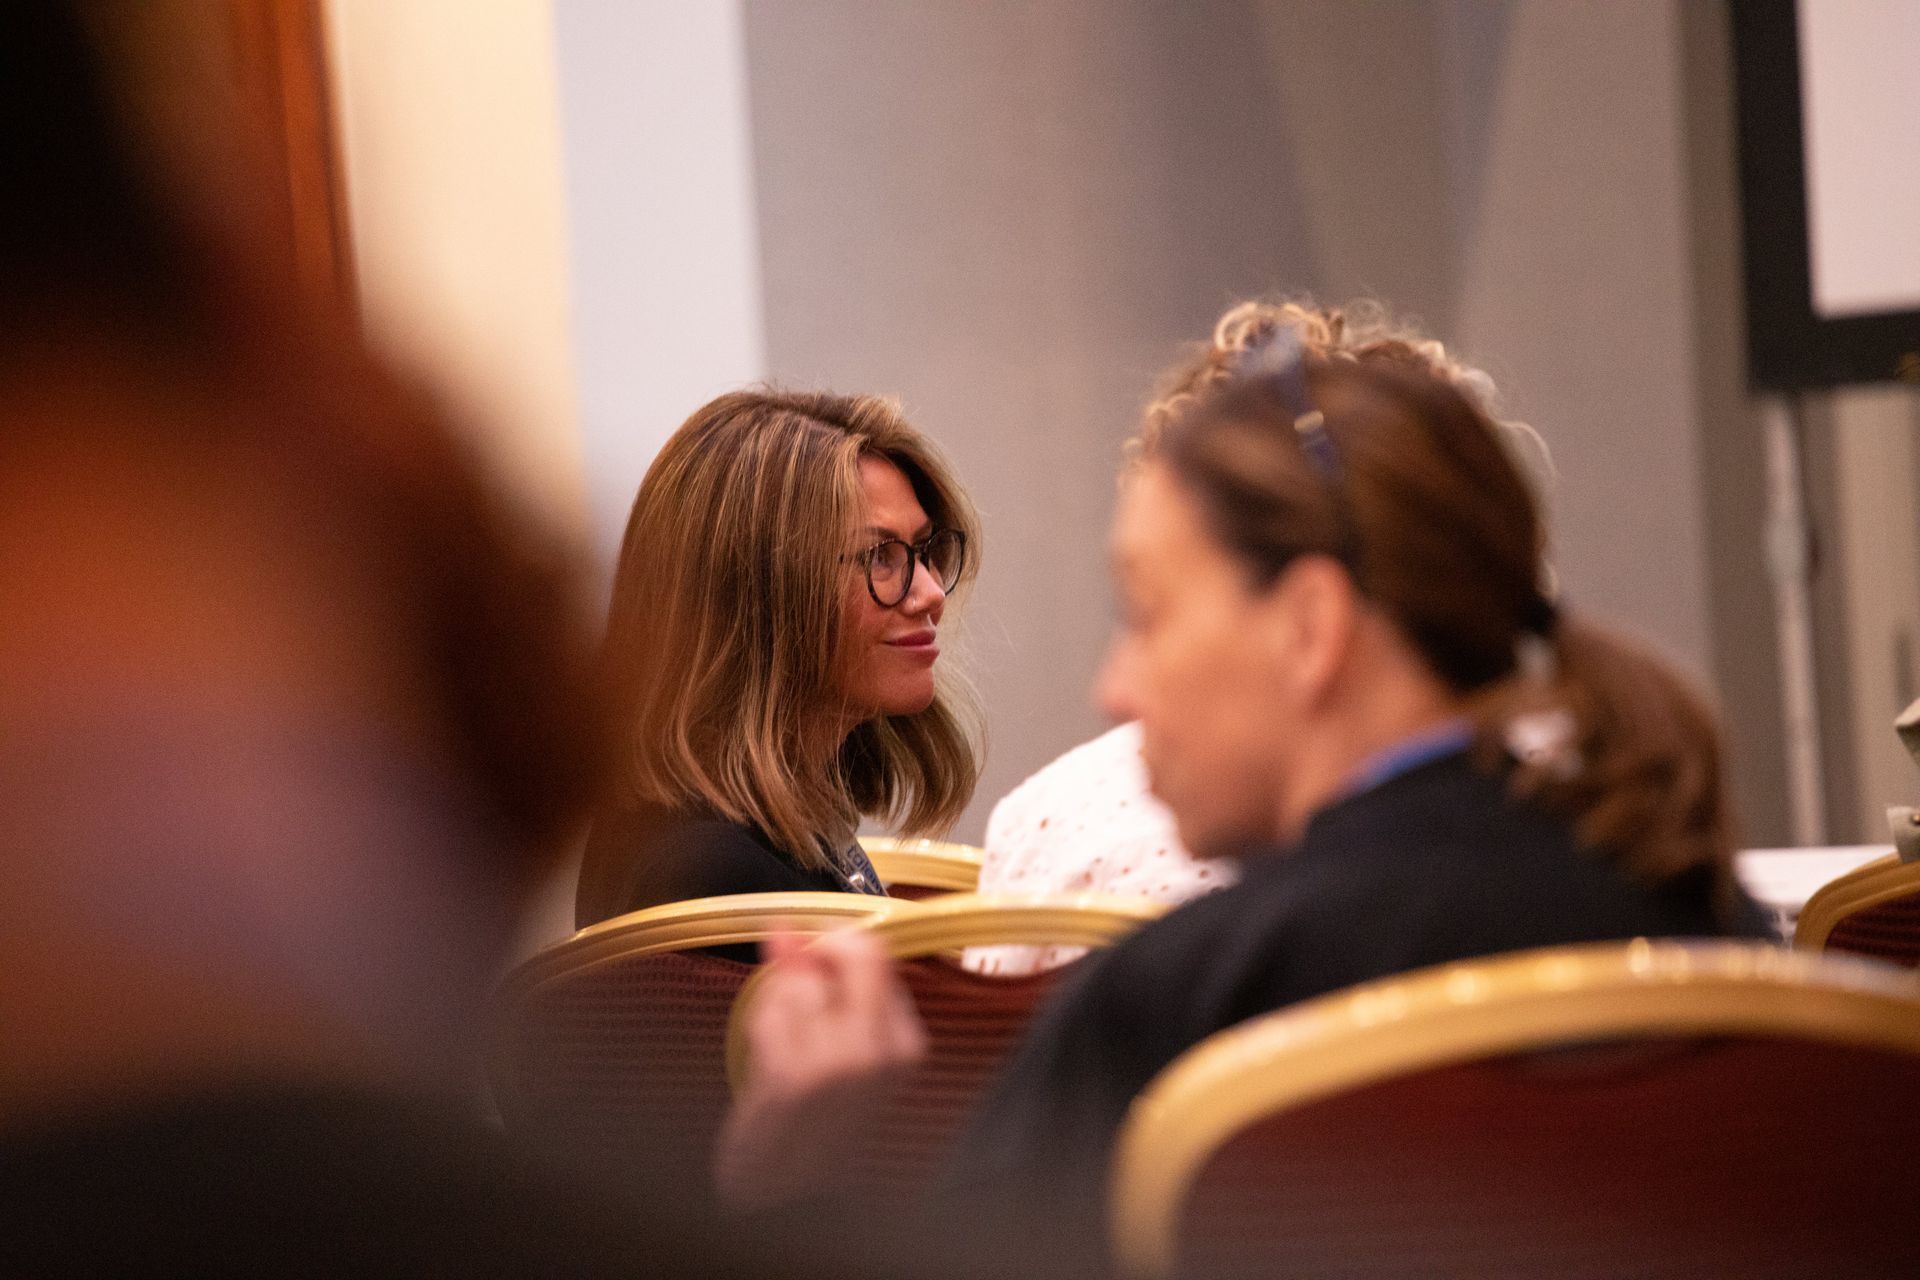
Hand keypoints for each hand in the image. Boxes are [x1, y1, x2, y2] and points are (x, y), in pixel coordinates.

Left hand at [713, 928, 925, 1210]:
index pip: (874, 953)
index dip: (832, 951)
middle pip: (849, 953)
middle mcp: (881, 1053)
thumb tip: (781, 923)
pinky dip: (760, 1027)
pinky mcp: (792, 1078)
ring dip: (777, 1005)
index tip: (814, 970)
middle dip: (811, 965)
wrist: (782, 1194)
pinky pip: (768, 1011)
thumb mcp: (838, 1042)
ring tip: (782, 1050)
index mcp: (907, 1045)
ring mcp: (838, 1065)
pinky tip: (768, 1068)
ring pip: (798, 983)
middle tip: (797, 1003)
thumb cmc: (811, 1114)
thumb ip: (815, 977)